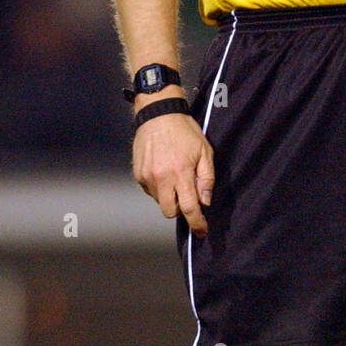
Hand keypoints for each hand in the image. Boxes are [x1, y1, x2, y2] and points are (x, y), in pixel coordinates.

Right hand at [132, 113, 215, 237]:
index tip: (202, 231)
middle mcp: (161, 177)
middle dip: (181, 211)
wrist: (158, 113)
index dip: (197, 223)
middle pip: (170, 212)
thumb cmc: (185, 130)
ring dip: (170, 197)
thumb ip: (207, 178)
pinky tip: (164, 171)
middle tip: (188, 198)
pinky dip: (160, 188)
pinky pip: (151, 191)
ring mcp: (147, 177)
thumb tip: (205, 202)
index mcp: (180, 172)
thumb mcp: (205, 151)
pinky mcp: (138, 174)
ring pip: (160, 202)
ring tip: (176, 177)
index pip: (189, 208)